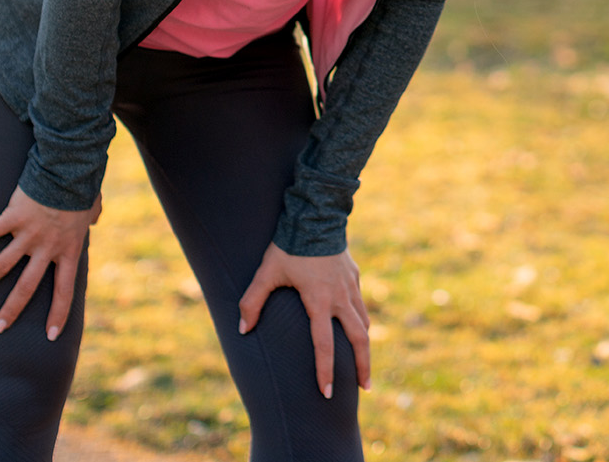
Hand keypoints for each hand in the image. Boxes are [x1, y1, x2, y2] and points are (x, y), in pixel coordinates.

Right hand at [0, 185, 102, 340]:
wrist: (69, 168)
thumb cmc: (82, 187)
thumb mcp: (91, 207)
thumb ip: (92, 217)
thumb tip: (96, 218)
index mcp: (69, 250)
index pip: (64, 290)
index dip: (58, 314)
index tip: (51, 336)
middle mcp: (47, 248)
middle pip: (27, 287)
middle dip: (11, 310)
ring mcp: (29, 234)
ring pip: (3, 266)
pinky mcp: (13, 217)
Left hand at [237, 244, 370, 398]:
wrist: (315, 216)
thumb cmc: (288, 246)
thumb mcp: (267, 272)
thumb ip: (252, 302)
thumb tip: (242, 330)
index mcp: (320, 301)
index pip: (324, 345)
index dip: (325, 371)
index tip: (326, 392)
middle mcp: (340, 297)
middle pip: (359, 339)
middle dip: (363, 366)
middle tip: (364, 389)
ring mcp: (351, 287)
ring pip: (364, 323)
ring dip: (366, 346)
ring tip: (365, 366)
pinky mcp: (354, 276)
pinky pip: (361, 305)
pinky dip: (362, 322)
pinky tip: (359, 330)